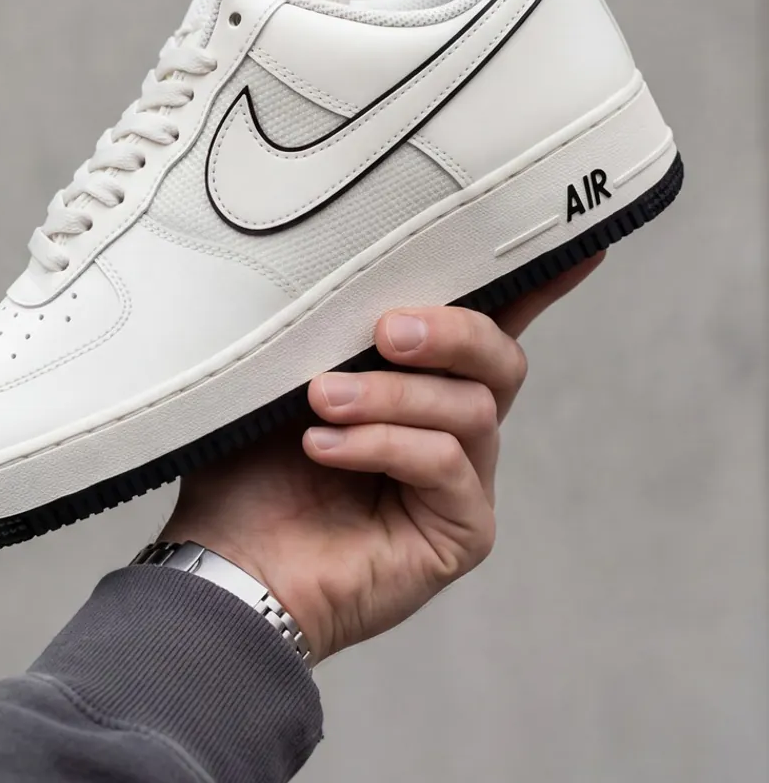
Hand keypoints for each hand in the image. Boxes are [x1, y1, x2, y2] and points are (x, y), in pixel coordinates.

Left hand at [161, 255, 602, 661]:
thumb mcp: (281, 378)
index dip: (533, 287)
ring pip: (470, 407)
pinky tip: (324, 445)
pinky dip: (384, 444)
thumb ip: (328, 330)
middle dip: (451, 332)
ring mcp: (460, 479)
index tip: (578, 247)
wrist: (227, 560)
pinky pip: (445, 462)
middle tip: (386, 333)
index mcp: (415, 381)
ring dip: (391, 396)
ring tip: (322, 400)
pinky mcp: (462, 528)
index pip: (484, 325)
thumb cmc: (249, 467)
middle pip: (499, 359)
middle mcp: (449, 425)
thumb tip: (344, 267)